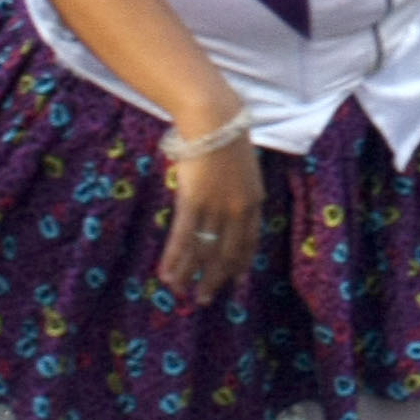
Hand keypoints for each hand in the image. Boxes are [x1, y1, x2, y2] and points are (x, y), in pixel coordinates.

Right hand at [156, 134, 262, 304]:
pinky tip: (166, 275)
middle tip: (205, 298)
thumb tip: (227, 207)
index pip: (248, 242)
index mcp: (253, 201)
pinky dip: (174, 259)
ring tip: (181, 292)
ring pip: (203, 251)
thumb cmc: (226, 137)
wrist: (214, 120)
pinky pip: (183, 238)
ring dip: (190, 274)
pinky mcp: (193, 202)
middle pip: (226, 253)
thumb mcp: (243, 168)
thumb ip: (238, 191)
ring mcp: (216, 207)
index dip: (239, 264)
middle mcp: (237, 209)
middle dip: (215, 278)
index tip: (233, 281)